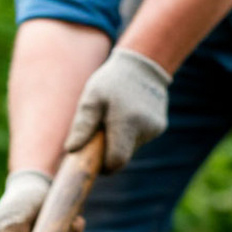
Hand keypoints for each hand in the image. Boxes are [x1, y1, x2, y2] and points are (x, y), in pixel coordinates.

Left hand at [64, 47, 170, 172]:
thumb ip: (83, 125)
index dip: (104, 166)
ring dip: (120, 140)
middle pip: (124, 156)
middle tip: (100, 137)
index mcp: (126, 123)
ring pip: (131, 147)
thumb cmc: (111, 82)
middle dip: (110, 153)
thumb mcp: (92, 98)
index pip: (116, 161)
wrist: (143, 64)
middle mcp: (144, 128)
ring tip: (114, 117)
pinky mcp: (160, 126)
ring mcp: (155, 128)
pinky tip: (127, 114)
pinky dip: (130, 133)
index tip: (95, 161)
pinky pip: (140, 138)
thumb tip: (71, 150)